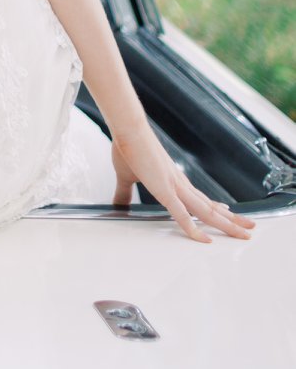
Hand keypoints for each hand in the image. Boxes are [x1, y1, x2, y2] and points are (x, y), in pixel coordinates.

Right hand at [111, 125, 255, 242]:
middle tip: (248, 228)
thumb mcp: (126, 176)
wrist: (129, 130)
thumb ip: (124, 192)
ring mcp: (176, 187)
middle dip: (231, 219)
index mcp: (174, 180)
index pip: (200, 198)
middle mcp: (181, 184)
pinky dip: (193, 229)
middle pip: (211, 207)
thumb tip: (119, 204)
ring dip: (227, 224)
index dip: (215, 208)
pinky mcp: (165, 190)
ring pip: (207, 212)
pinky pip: (182, 215)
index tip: (228, 213)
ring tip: (244, 233)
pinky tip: (205, 239)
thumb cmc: (128, 148)